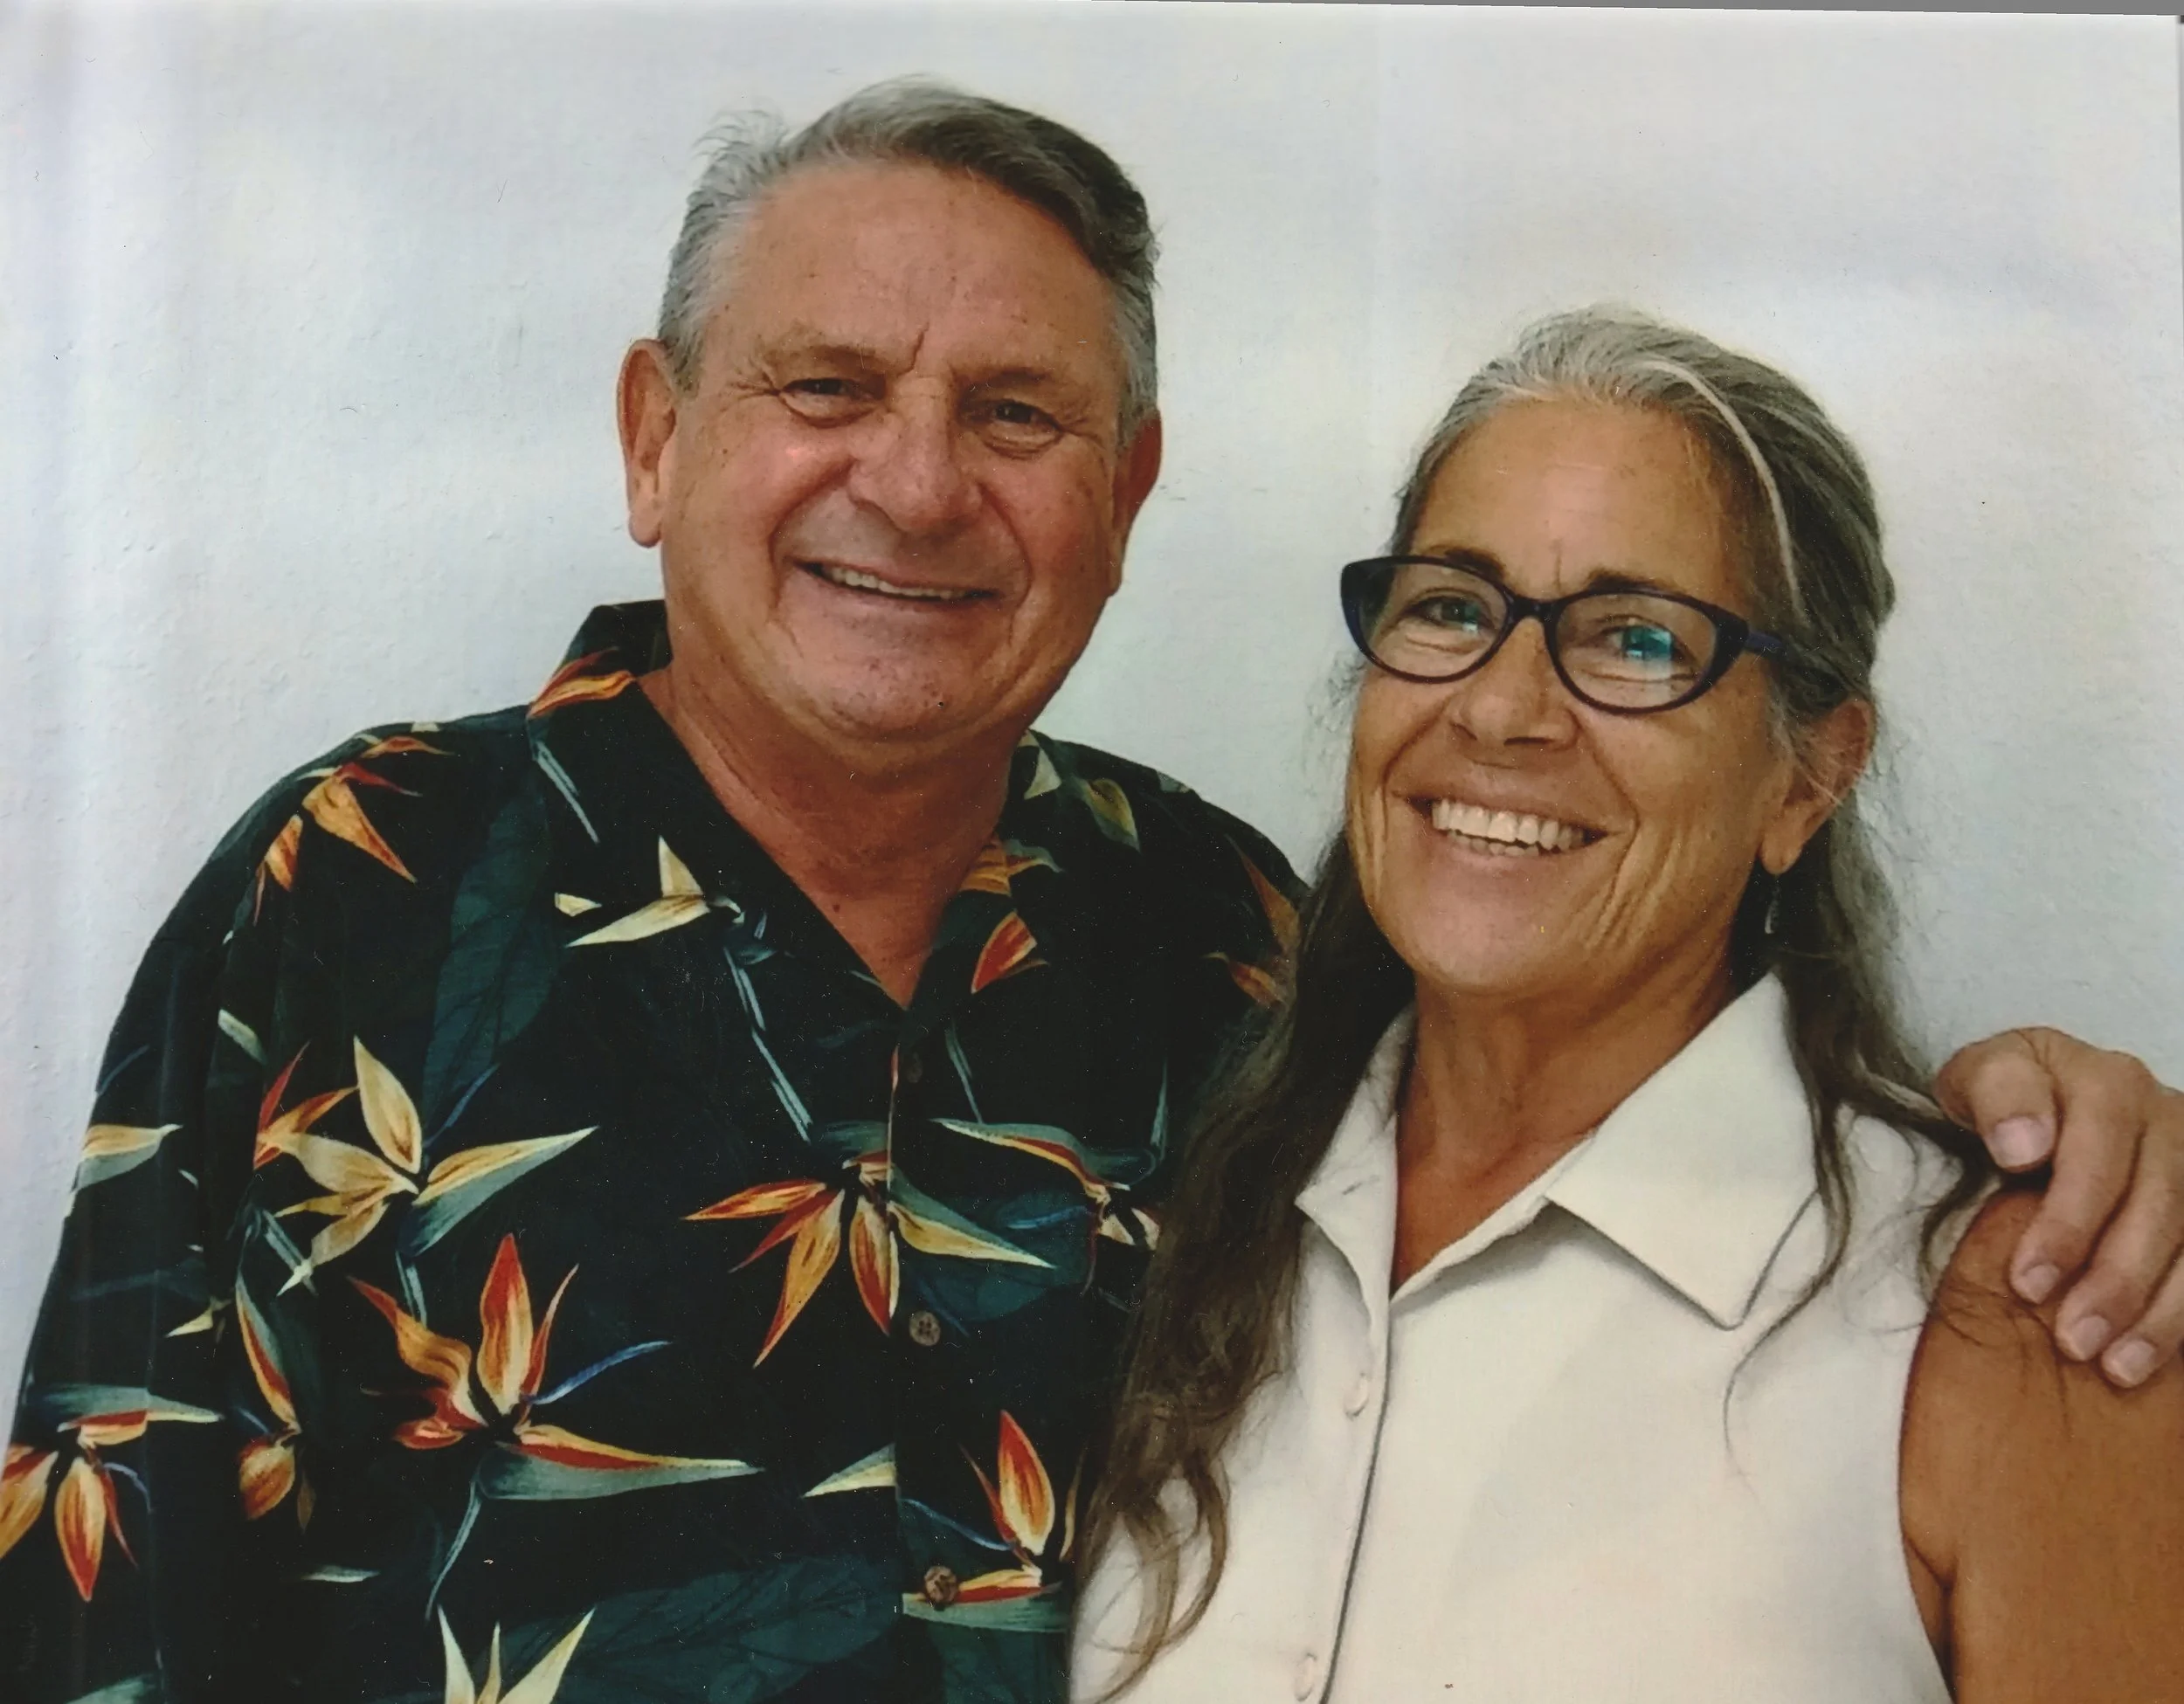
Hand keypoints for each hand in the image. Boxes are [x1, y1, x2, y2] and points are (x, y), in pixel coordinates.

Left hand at [1936, 1028, 2183, 1387]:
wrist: (2039, 1110)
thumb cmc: (2002, 1102)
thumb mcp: (1979, 1079)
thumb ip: (1996, 1093)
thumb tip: (2024, 1146)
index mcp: (2106, 1082)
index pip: (2097, 1151)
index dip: (2066, 1222)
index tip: (2026, 1283)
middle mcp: (2167, 1117)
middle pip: (2156, 1206)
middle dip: (2113, 1281)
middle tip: (2070, 1339)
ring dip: (2157, 1313)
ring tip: (2112, 1366)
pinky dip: (2182, 1320)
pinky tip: (2146, 1358)